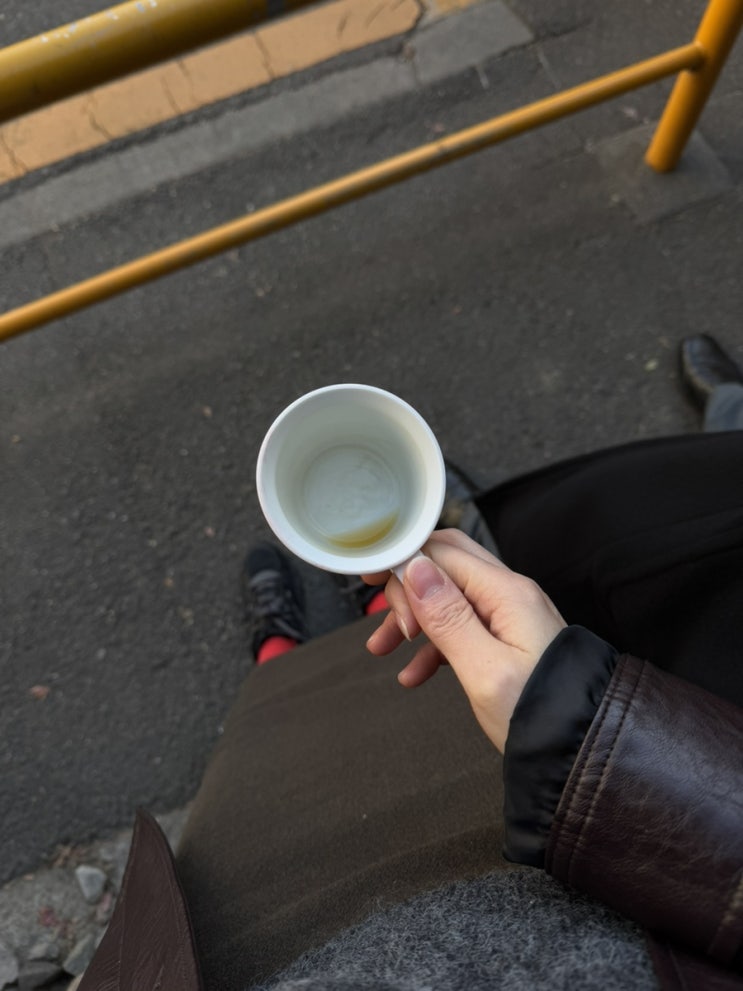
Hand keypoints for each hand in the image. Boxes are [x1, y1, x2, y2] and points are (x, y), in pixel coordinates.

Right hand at [363, 530, 566, 751]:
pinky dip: (433, 645)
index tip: (370, 578)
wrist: (583, 754)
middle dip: (407, 587)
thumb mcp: (485, 670)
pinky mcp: (508, 641)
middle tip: (385, 619)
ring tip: (384, 649)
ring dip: (414, 619)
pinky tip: (413, 674)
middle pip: (446, 566)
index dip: (403, 561)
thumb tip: (416, 568)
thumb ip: (448, 617)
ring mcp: (510, 617)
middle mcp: (510, 596)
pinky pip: (461, 628)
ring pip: (448, 598)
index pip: (443, 552)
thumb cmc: (542, 718)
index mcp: (506, 593)